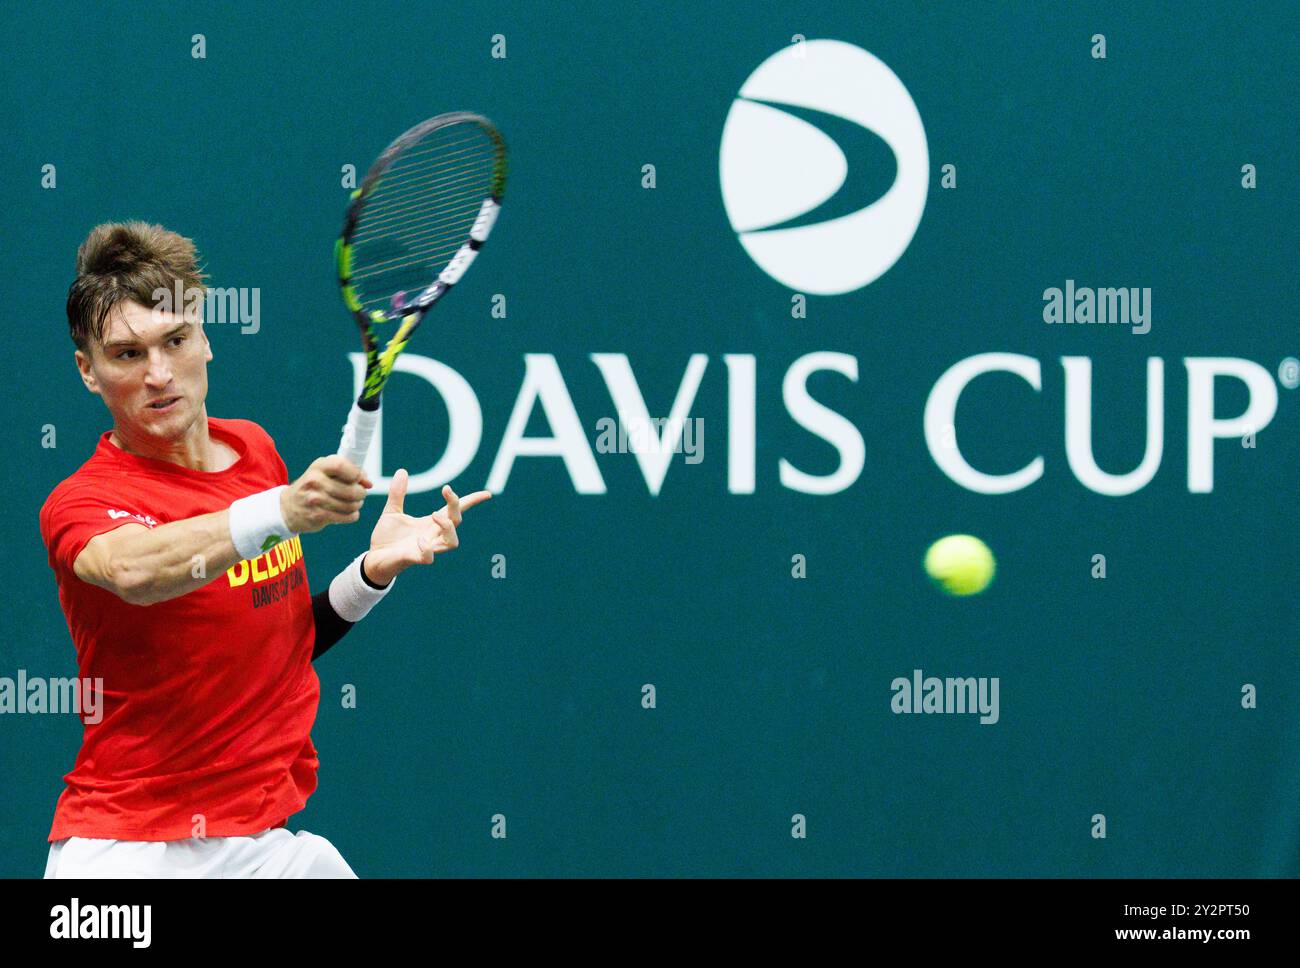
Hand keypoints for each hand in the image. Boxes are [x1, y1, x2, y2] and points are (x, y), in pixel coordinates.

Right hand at [281, 456, 371, 532]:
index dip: (357, 473)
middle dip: (361, 493)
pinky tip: (349, 512)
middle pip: (351, 489)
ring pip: (351, 504)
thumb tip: (368, 482)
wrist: (288, 508)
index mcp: (318, 467)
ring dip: (357, 504)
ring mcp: (316, 499)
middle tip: (359, 494)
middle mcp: (315, 481)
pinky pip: (347, 516)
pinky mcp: (318, 516)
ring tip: (354, 503)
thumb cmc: (312, 486)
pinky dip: (353, 515)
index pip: (341, 465)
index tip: (360, 479)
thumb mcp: (322, 472)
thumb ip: (346, 472)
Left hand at [362, 469, 490, 584]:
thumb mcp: (392, 511)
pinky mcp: (415, 559)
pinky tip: (419, 539)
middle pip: (456, 521)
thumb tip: (402, 470)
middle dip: (455, 505)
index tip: (487, 494)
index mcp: (431, 523)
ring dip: (448, 526)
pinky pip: (429, 558)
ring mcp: (426, 548)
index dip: (472, 502)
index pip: (456, 511)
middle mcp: (433, 535)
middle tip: (446, 490)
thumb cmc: (388, 537)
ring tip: (435, 515)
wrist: (373, 558)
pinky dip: (428, 549)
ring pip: (452, 542)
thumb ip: (398, 493)